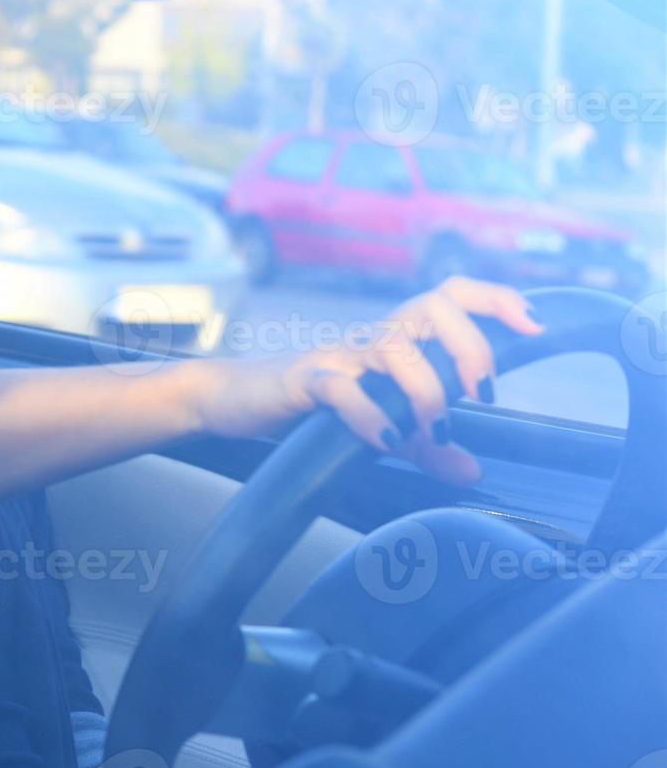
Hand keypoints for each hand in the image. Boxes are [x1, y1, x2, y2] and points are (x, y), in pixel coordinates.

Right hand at [192, 276, 543, 484]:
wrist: (232, 400)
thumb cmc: (306, 406)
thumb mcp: (378, 428)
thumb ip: (425, 447)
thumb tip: (473, 471)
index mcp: (395, 340)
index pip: (452, 296)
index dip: (497, 300)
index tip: (535, 327)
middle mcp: (371, 338)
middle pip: (434, 305)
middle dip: (471, 345)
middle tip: (483, 394)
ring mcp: (337, 356)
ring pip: (393, 343)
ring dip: (425, 389)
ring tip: (433, 430)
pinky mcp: (304, 380)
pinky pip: (341, 388)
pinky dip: (369, 415)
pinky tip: (384, 443)